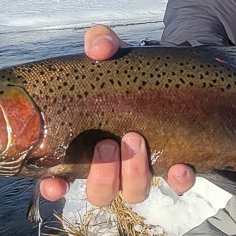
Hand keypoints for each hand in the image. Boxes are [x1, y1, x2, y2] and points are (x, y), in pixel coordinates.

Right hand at [38, 25, 195, 205]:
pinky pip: (176, 185)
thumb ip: (101, 42)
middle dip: (103, 174)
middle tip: (108, 144)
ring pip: (134, 192)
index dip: (54, 188)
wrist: (176, 71)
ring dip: (133, 174)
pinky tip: (180, 166)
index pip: (60, 179)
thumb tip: (98, 48)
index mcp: (84, 145)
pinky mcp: (176, 165)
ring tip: (135, 139)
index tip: (55, 184)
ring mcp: (144, 169)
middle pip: (100, 192)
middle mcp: (113, 166)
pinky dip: (178, 180)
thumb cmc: (130, 69)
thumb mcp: (114, 51)